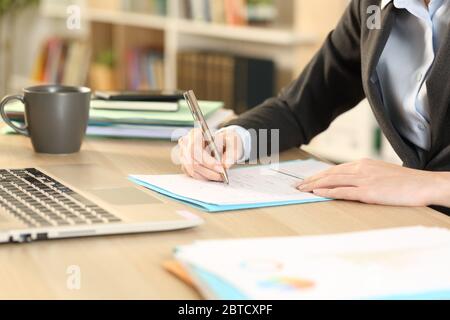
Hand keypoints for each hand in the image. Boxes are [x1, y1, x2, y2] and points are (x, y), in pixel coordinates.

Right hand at [178, 128, 243, 181]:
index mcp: (196, 133)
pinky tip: (213, 175)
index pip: (196, 148)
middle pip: (193, 161)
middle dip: (208, 171)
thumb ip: (231, 153)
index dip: (207, 160)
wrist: (222, 143)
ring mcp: (183, 154)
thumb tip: (226, 165)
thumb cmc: (225, 141)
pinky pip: (192, 174)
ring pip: (192, 169)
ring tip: (219, 176)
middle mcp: (186, 143)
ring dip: (207, 175)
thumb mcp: (232, 143)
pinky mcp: (184, 163)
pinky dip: (203, 177)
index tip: (221, 168)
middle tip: (221, 175)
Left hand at [296, 159, 449, 206]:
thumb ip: (364, 176)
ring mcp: (364, 180)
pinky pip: (344, 191)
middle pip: (329, 174)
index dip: (318, 175)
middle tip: (296, 185)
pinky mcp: (369, 191)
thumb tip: (350, 182)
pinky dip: (328, 192)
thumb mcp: (380, 174)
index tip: (306, 180)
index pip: (334, 169)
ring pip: (332, 181)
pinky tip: (316, 193)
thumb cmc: (404, 182)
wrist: (423, 184)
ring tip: (301, 190)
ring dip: (314, 185)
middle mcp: (360, 169)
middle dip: (311, 180)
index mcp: (363, 164)